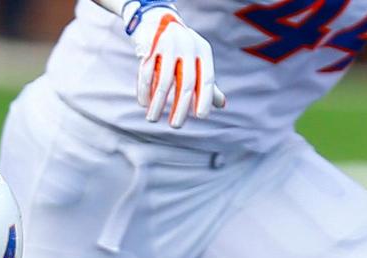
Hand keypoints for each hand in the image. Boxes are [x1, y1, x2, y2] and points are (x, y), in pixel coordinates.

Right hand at [123, 2, 226, 127]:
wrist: (161, 21)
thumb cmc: (183, 50)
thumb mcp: (197, 61)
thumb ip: (207, 83)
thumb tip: (221, 105)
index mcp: (203, 51)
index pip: (207, 79)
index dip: (205, 98)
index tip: (201, 117)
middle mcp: (188, 47)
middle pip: (186, 83)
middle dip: (180, 107)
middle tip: (175, 126)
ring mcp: (169, 46)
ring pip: (164, 82)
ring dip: (158, 104)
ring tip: (153, 119)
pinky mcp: (150, 48)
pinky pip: (146, 75)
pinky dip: (144, 92)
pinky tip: (144, 104)